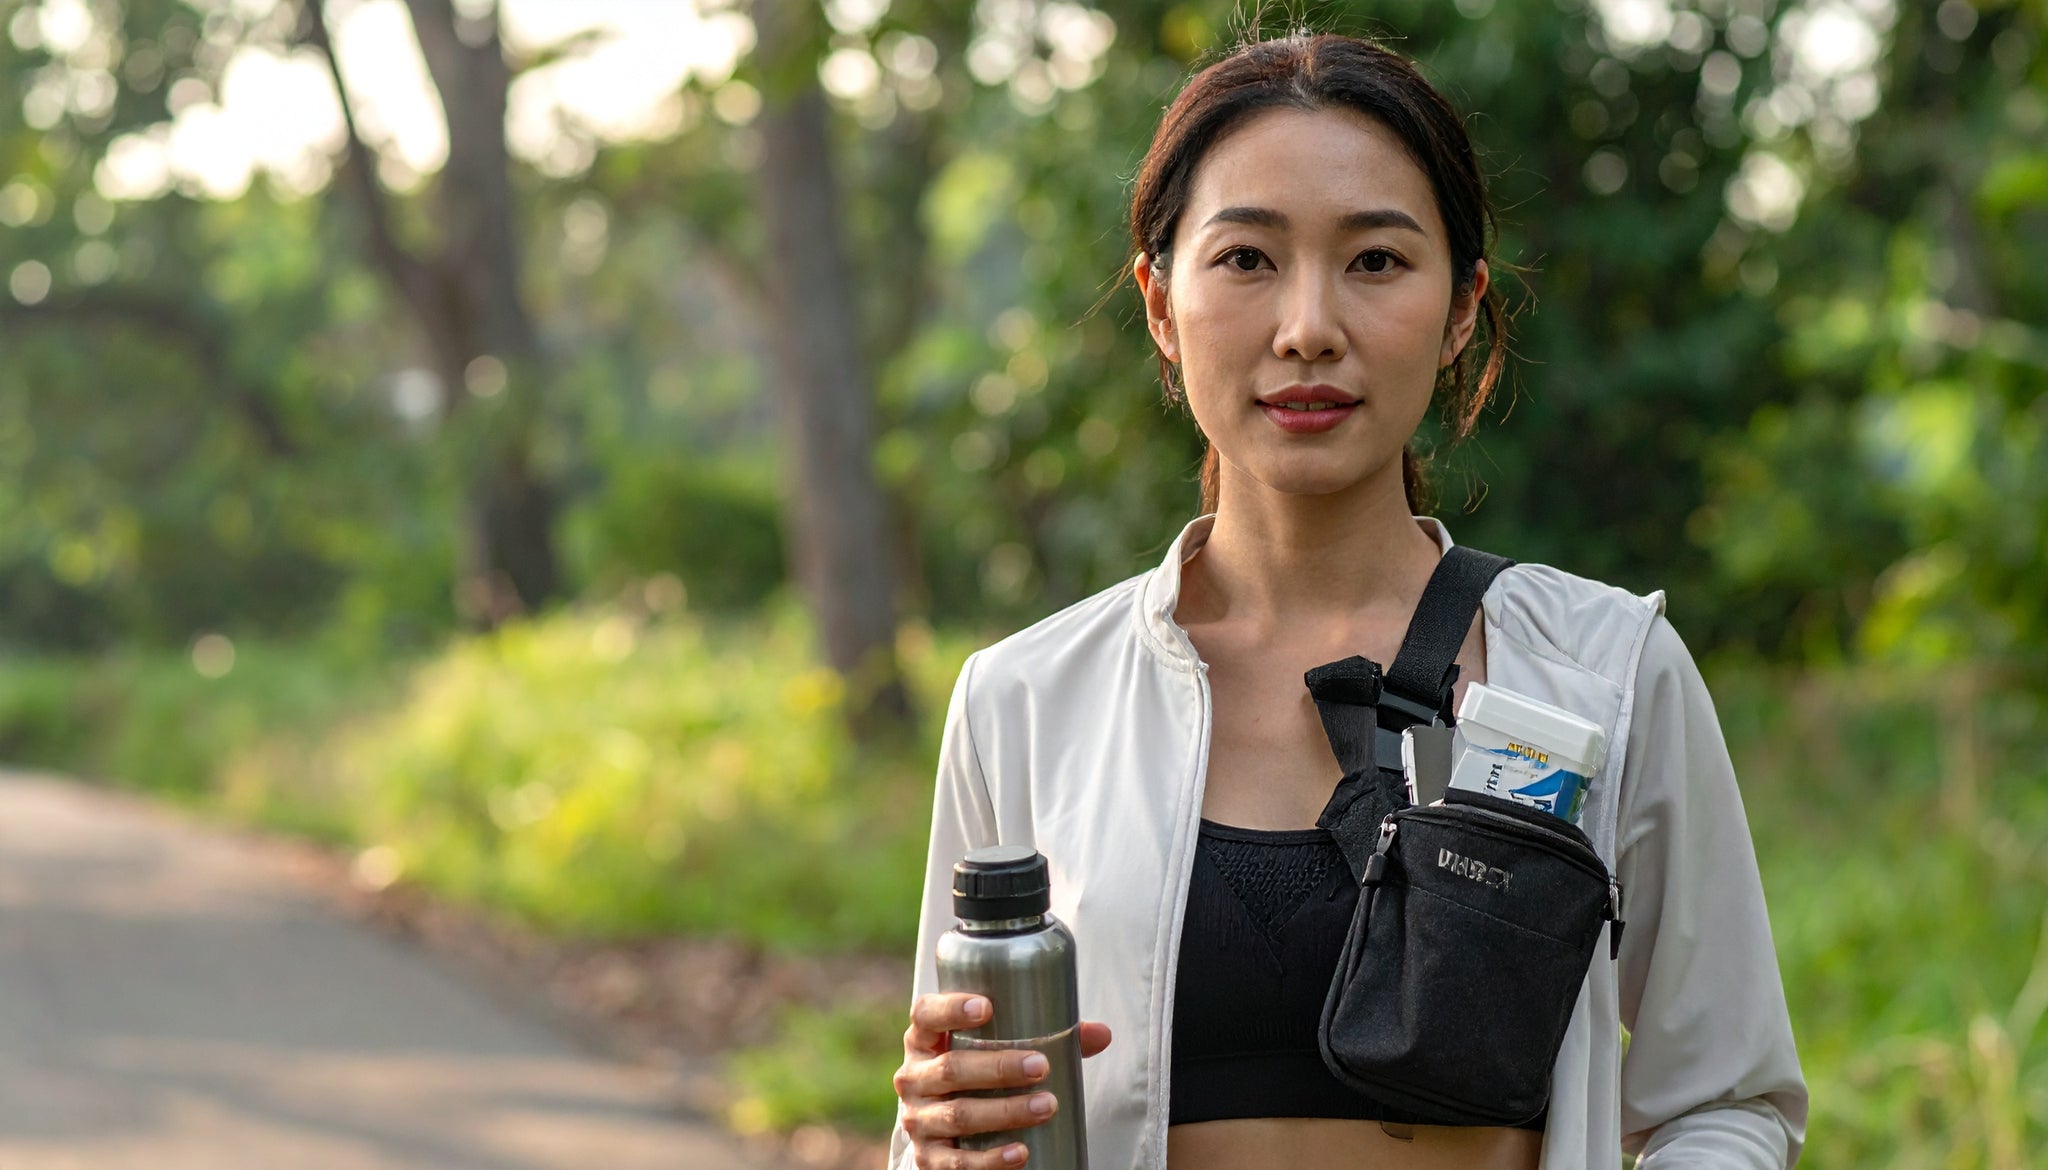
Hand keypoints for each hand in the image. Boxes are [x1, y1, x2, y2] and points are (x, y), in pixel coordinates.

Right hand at [893, 991, 1112, 1167]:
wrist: (944, 1127)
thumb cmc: (977, 1073)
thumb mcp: (995, 1049)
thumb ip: (1046, 1036)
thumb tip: (1101, 1034)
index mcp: (924, 1039)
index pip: (926, 1014)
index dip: (951, 1007)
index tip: (986, 1006)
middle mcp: (913, 1077)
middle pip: (950, 1068)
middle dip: (998, 1067)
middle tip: (1041, 1066)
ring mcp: (918, 1119)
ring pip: (957, 1115)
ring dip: (1004, 1112)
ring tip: (1046, 1106)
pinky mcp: (928, 1158)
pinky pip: (957, 1162)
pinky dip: (990, 1159)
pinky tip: (1021, 1151)